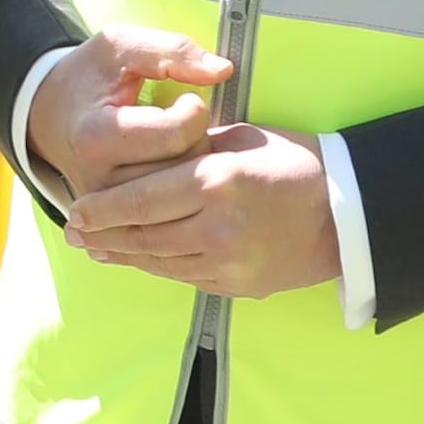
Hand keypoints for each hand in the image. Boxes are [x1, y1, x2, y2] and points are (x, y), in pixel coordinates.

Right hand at [25, 24, 234, 202]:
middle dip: (197, 138)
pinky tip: (173, 164)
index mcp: (96, 136)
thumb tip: (223, 70)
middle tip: (184, 121)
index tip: (186, 98)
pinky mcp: (116, 222)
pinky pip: (167, 210)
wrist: (48, 114)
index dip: (194, 110)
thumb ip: (172, 50)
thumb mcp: (121, 45)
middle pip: (182, 168)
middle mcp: (99, 181)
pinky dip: (179, 186)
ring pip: (180, 193)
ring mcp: (108, 208)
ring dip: (192, 163)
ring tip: (177, 141)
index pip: (175, 135)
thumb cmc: (88, 76)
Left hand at [66, 122, 342, 298]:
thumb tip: (144, 159)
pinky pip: (184, 276)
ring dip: (122, 254)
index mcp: (217, 181)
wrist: (350, 214)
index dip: (101, 208)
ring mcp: (228, 261)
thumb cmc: (295, 162)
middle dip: (102, 233)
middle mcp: (218, 226)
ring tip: (96, 247)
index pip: (141, 198)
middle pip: (143, 234)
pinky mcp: (237, 284)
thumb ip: (191, 151)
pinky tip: (138, 259)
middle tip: (73, 232)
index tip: (74, 209)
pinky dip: (155, 266)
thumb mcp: (241, 139)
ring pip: (159, 260)